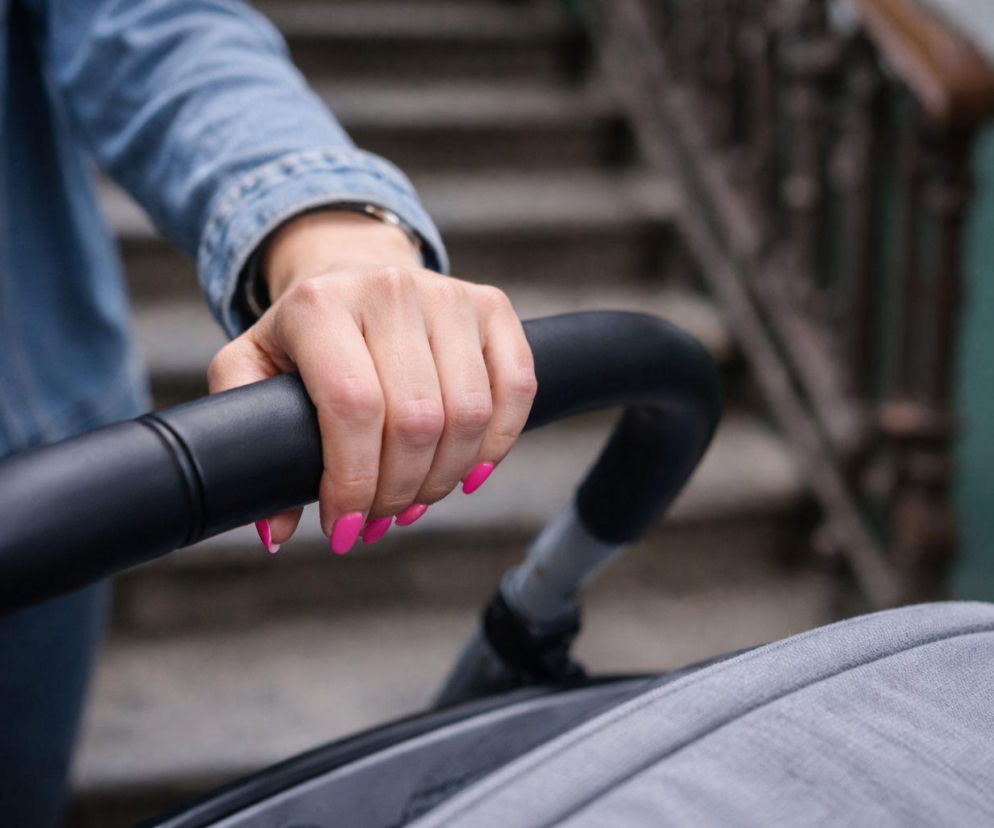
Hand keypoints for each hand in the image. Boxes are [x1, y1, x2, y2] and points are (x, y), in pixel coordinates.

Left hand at [207, 210, 536, 553]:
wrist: (351, 271)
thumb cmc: (301, 337)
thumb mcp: (250, 370)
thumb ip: (247, 443)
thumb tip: (275, 531)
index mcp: (319, 304)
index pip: (352, 407)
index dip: (353, 482)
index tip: (342, 527)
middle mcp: (387, 289)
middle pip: (416, 419)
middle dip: (399, 491)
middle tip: (380, 518)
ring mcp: (446, 294)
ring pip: (468, 412)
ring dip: (445, 478)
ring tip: (416, 500)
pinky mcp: (490, 305)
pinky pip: (517, 387)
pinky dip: (499, 443)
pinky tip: (470, 473)